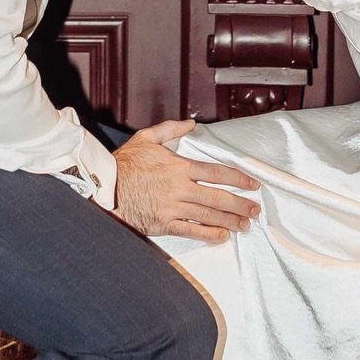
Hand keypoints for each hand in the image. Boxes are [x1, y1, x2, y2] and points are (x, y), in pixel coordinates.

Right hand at [113, 118, 260, 242]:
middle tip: (255, 209)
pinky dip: (208, 234)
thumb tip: (191, 124)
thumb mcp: (147, 138)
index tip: (252, 185)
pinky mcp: (164, 223)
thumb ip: (171, 129)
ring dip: (230, 221)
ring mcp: (173, 207)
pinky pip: (190, 230)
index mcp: (179, 167)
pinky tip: (222, 236)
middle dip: (240, 204)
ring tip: (245, 225)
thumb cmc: (125, 163)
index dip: (238, 179)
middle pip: (218, 198)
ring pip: (208, 216)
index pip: (217, 173)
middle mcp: (180, 188)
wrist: (104, 185)